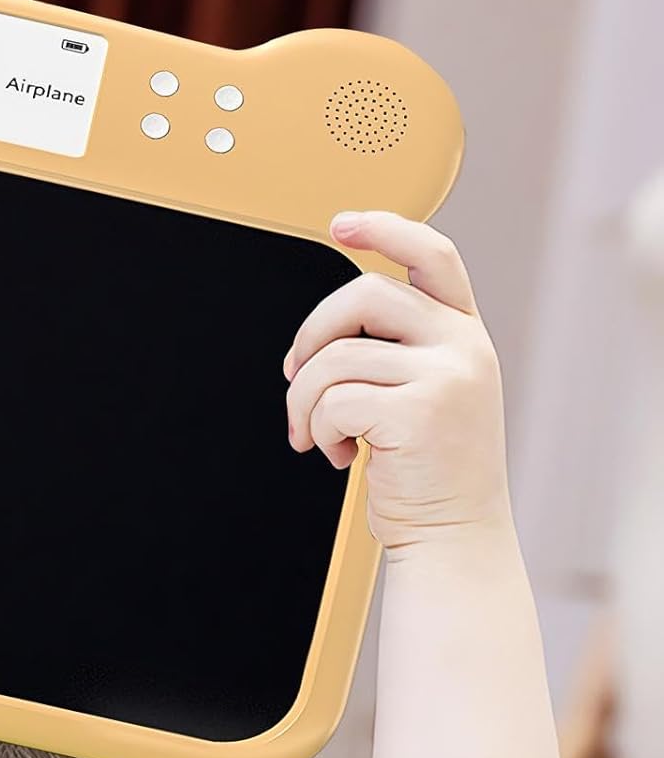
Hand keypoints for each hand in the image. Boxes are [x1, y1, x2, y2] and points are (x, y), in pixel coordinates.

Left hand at [283, 210, 510, 552]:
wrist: (454, 533)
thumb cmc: (427, 470)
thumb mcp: (426, 393)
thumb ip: (397, 350)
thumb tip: (323, 332)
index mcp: (464, 333)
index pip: (432, 255)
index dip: (385, 229)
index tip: (341, 224)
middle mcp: (463, 346)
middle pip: (362, 295)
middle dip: (310, 334)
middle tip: (294, 376)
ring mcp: (446, 377)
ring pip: (334, 358)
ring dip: (303, 400)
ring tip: (313, 433)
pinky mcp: (418, 414)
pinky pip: (333, 400)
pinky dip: (318, 428)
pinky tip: (335, 455)